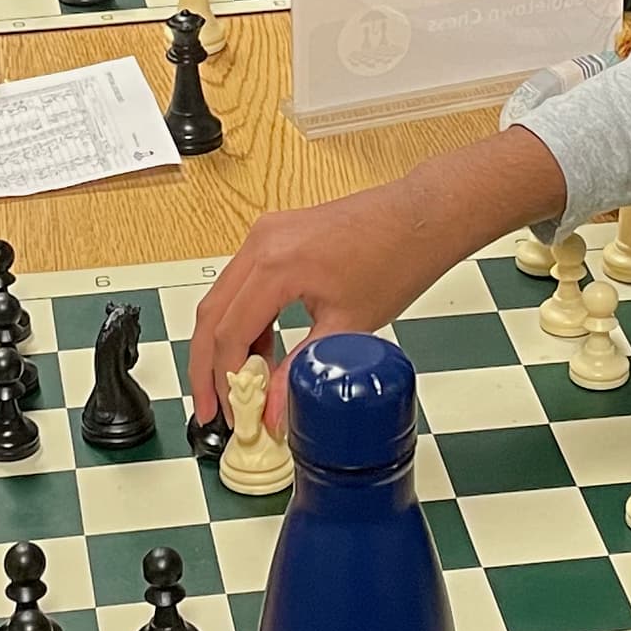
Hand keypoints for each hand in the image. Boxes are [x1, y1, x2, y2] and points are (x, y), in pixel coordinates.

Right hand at [182, 127, 571, 420]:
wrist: (423, 217)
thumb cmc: (398, 257)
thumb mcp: (347, 327)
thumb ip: (300, 372)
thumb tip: (274, 410)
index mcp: (275, 264)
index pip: (228, 334)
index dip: (225, 382)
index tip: (234, 414)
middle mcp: (261, 243)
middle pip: (211, 316)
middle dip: (207, 367)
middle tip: (211, 408)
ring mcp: (265, 235)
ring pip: (222, 298)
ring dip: (223, 344)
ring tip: (235, 387)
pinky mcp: (275, 235)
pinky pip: (242, 282)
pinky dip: (243, 319)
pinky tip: (259, 352)